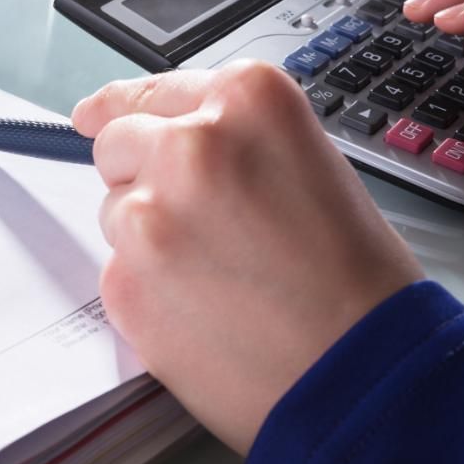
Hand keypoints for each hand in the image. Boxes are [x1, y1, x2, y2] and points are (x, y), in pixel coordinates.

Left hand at [72, 62, 423, 454]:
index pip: (155, 89)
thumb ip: (235, 141)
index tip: (98, 114)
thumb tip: (165, 136)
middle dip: (143, 174)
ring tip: (221, 276)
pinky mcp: (125, 281)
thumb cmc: (356, 278)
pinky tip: (205, 312)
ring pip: (116, 210)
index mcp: (246, 102)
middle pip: (120, 142)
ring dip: (149, 236)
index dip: (129, 107)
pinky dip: (148, 290)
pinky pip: (117, 271)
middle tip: (198, 224)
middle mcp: (191, 144)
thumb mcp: (309, 164)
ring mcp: (150, 213)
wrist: (365, 374)